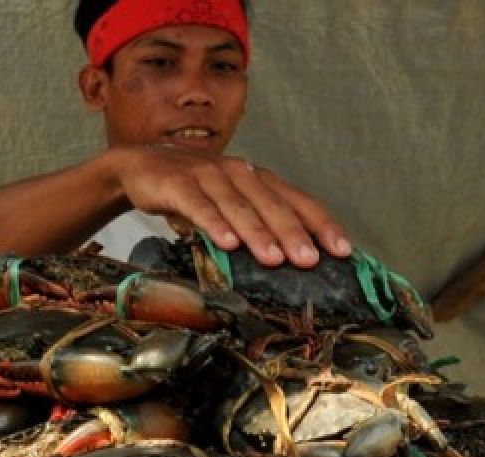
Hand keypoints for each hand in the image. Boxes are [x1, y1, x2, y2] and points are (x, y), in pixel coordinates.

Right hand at [108, 145, 350, 267]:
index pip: (298, 200)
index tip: (342, 250)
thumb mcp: (231, 203)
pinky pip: (200, 206)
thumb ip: (257, 224)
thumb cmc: (195, 191)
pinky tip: (226, 242)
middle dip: (292, 233)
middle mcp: (239, 173)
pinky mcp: (179, 184)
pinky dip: (214, 223)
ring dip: (257, 233)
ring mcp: (209, 176)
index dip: (321, 224)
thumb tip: (292, 261)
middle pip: (272, 205)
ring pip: (239, 207)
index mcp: (258, 179)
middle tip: (308, 261)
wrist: (142, 167)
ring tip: (273, 259)